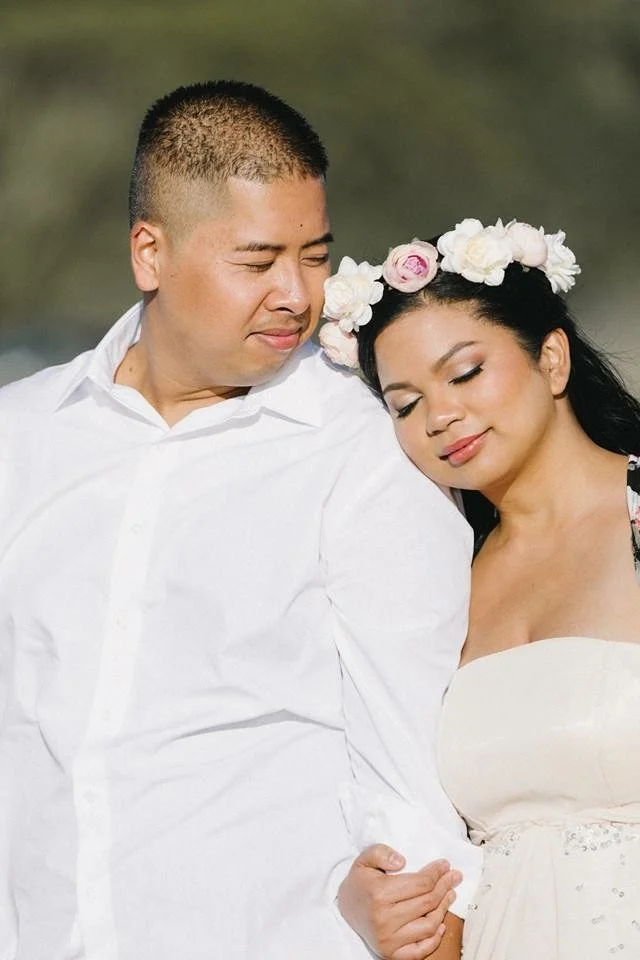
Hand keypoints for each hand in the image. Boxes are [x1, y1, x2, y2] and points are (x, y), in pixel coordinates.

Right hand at [338, 845, 461, 959]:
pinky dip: (434, 939)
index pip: (420, 883)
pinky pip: (420, 950)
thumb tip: (402, 861)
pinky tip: (441, 924)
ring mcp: (389, 940)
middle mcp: (384, 920)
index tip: (445, 865)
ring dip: (443, 909)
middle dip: (445, 886)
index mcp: (379, 894)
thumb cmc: (359, 882)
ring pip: (429, 925)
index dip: (436, 873)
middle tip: (454, 876)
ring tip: (449, 895)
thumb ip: (381, 853)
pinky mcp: (391, 954)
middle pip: (428, 902)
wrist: (345, 908)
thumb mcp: (364, 860)